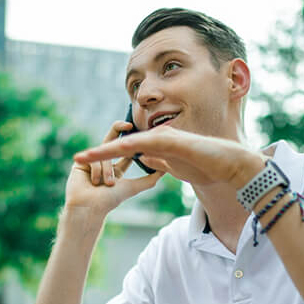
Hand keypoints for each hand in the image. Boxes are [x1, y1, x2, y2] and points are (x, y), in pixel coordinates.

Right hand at [64, 120, 163, 215]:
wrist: (90, 208)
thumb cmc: (110, 200)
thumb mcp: (133, 187)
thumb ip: (149, 179)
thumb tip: (165, 171)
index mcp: (115, 169)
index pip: (125, 151)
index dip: (132, 141)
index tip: (139, 131)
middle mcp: (103, 163)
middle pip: (111, 140)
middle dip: (118, 129)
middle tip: (129, 123)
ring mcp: (91, 162)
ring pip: (104, 154)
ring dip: (108, 170)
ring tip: (108, 184)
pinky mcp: (80, 162)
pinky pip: (93, 158)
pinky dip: (97, 171)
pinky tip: (94, 183)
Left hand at [73, 126, 262, 189]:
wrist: (226, 163)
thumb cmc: (203, 165)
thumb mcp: (174, 166)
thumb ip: (159, 161)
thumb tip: (144, 160)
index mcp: (155, 146)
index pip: (125, 152)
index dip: (105, 157)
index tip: (86, 163)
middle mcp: (157, 138)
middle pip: (122, 145)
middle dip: (99, 153)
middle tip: (77, 159)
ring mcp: (165, 138)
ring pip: (131, 143)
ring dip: (109, 150)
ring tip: (89, 157)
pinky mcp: (174, 141)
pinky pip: (150, 143)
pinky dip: (134, 146)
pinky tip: (119, 150)